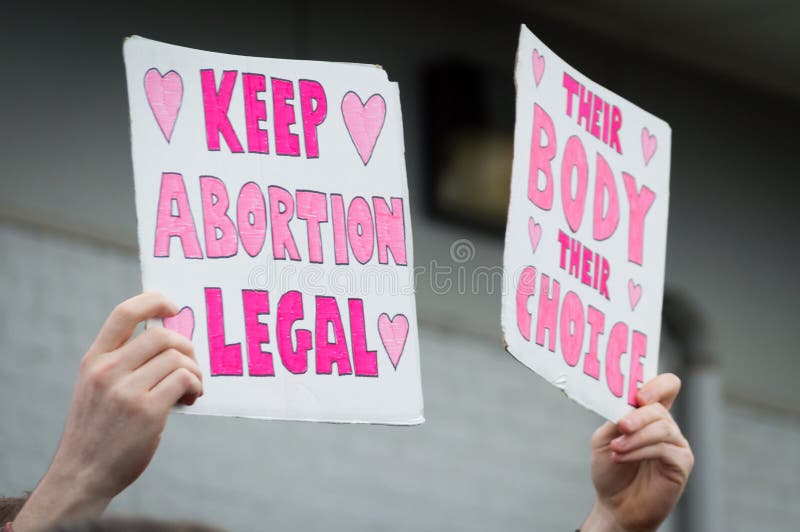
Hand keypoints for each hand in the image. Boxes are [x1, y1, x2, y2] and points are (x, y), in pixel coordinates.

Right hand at [13, 293, 202, 530]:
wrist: (83, 473)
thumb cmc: (99, 429)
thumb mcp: (97, 387)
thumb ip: (123, 362)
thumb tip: (171, 341)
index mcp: (94, 360)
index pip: (124, 313)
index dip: (154, 301)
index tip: (173, 308)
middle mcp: (108, 370)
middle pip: (162, 335)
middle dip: (186, 346)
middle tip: (191, 365)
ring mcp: (126, 391)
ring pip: (177, 358)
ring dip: (194, 371)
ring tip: (191, 388)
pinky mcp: (147, 411)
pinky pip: (184, 379)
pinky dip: (196, 386)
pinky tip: (191, 398)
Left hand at [581, 374, 693, 531]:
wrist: (615, 505)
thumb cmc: (610, 470)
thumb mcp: (604, 438)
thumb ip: (615, 418)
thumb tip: (627, 404)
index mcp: (648, 414)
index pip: (666, 386)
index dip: (657, 384)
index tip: (638, 395)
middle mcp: (665, 425)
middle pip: (660, 407)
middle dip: (638, 415)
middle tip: (621, 426)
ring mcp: (676, 443)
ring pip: (662, 427)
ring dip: (636, 437)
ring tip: (616, 448)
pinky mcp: (682, 462)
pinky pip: (665, 448)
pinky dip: (640, 450)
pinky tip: (622, 456)